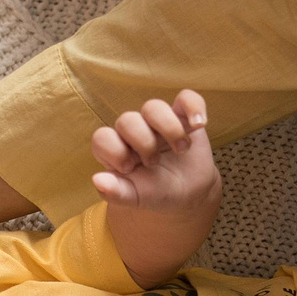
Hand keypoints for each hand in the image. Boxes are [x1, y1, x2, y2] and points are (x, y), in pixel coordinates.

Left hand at [89, 89, 215, 212]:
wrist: (188, 193)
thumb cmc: (156, 192)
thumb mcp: (136, 197)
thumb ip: (115, 192)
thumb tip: (97, 180)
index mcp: (117, 149)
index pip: (102, 138)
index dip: (113, 150)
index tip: (129, 168)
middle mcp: (134, 131)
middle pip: (127, 120)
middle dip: (143, 143)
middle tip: (154, 163)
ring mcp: (159, 122)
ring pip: (154, 107)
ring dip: (169, 129)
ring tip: (182, 149)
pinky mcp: (183, 116)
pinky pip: (187, 98)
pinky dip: (194, 107)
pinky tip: (199, 124)